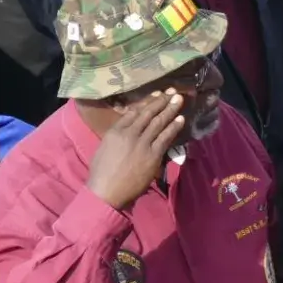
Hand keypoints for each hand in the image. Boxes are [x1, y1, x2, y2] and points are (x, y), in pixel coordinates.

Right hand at [86, 90, 185, 208]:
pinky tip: (181, 119)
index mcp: (115, 131)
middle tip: (172, 92)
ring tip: (179, 100)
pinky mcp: (152, 155)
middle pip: (148, 113)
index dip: (147, 102)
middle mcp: (129, 133)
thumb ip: (117, 136)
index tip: (157, 95)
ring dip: (170, 110)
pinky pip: (165, 138)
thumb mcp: (105, 147)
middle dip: (161, 101)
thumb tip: (128, 130)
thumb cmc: (102, 172)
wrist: (106, 190)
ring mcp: (142, 143)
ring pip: (159, 122)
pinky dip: (174, 127)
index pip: (134, 112)